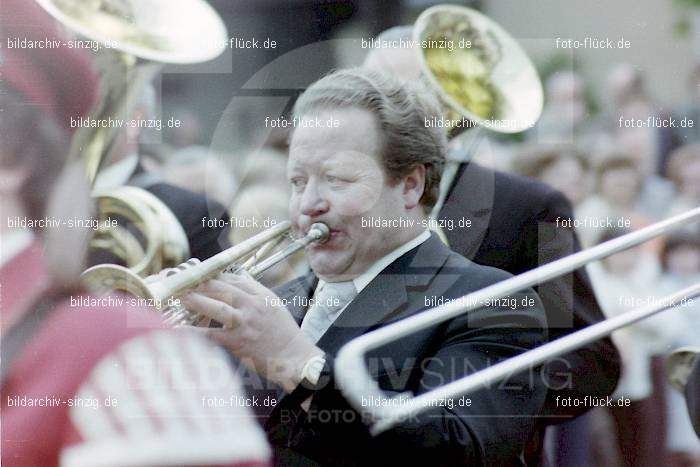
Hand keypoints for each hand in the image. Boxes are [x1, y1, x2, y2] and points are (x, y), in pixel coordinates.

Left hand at [180, 272, 323, 392]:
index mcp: (261, 295)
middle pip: (222, 288)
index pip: (233, 278)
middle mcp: (252, 306)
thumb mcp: (274, 304)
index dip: (212, 275)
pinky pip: (211, 334)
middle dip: (199, 282)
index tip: (197, 274)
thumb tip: (239, 275)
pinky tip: (178, 328)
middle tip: (180, 280)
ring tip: (178, 296)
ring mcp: (245, 324)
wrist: (294, 357)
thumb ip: (255, 289)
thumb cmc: (283, 331)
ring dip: (195, 300)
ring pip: (217, 307)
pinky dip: (193, 332)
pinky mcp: (238, 342)